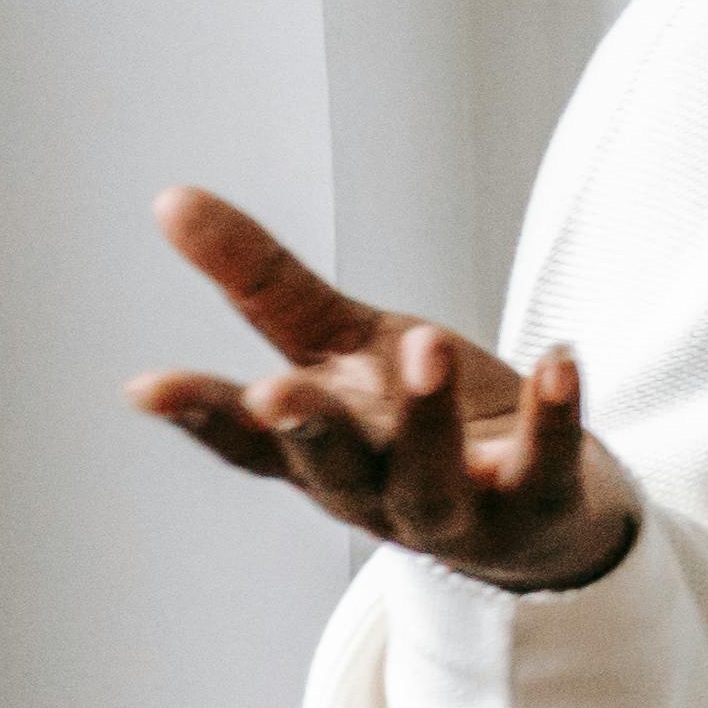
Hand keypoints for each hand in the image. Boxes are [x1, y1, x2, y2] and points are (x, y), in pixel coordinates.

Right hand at [128, 187, 640, 591]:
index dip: (199, 417)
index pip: (245, 442)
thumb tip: (171, 198)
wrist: (541, 509)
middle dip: (307, 430)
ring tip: (430, 342)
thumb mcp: (341, 344)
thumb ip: (264, 284)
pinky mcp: (541, 505)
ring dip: (426, 417)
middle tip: (278, 391)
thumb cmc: (418, 419)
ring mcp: (458, 510)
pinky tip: (559, 360)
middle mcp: (376, 492)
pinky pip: (549, 465)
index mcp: (316, 452)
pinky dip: (554, 417)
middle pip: (332, 468)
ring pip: (432, 480)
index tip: (148, 386)